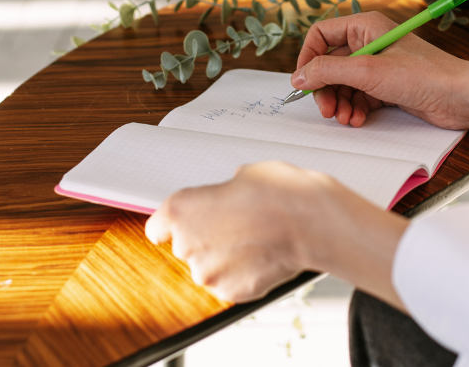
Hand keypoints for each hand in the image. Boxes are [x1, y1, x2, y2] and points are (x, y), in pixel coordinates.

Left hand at [145, 161, 406, 305]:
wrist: (311, 223)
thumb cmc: (281, 194)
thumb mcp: (244, 175)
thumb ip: (222, 193)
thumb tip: (227, 199)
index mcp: (181, 209)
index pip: (157, 227)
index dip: (171, 226)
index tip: (176, 228)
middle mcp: (187, 244)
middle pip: (187, 245)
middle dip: (208, 237)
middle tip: (237, 224)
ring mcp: (208, 272)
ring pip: (210, 267)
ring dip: (226, 258)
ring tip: (255, 240)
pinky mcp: (230, 292)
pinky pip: (230, 283)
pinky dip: (242, 274)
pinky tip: (262, 256)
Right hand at [291, 12, 468, 135]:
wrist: (461, 97)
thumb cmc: (424, 75)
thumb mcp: (368, 71)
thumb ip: (328, 71)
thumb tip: (298, 76)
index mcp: (365, 26)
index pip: (321, 35)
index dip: (308, 58)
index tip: (303, 81)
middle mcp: (370, 43)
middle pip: (330, 64)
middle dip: (326, 88)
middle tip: (327, 110)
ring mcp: (379, 66)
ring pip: (344, 84)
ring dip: (340, 103)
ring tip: (346, 118)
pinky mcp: (387, 87)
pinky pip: (359, 97)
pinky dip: (355, 109)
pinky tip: (359, 120)